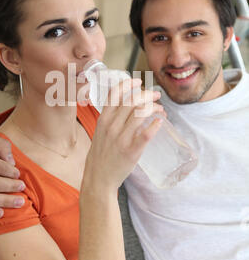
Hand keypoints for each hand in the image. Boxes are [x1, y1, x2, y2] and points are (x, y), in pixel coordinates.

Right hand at [83, 78, 163, 192]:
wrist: (98, 178)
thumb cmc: (101, 155)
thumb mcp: (100, 132)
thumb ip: (112, 119)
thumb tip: (129, 106)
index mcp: (103, 119)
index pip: (114, 94)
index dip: (127, 84)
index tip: (138, 81)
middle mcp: (111, 126)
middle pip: (132, 100)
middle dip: (147, 94)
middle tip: (156, 95)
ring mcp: (121, 138)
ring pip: (140, 113)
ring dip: (154, 107)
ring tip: (160, 110)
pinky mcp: (131, 151)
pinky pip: (146, 133)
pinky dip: (155, 124)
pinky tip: (160, 122)